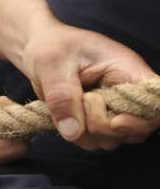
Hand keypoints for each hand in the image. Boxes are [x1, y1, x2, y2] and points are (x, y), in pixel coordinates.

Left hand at [17, 23, 159, 149]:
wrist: (39, 48)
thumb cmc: (52, 46)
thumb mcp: (52, 63)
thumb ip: (62, 96)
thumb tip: (72, 132)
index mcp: (128, 71)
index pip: (156, 100)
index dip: (146, 117)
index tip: (116, 120)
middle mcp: (127, 94)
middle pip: (138, 129)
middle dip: (103, 126)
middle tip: (82, 100)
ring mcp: (114, 110)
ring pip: (114, 139)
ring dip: (87, 132)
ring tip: (70, 103)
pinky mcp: (98, 121)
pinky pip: (96, 141)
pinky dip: (78, 136)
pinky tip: (65, 115)